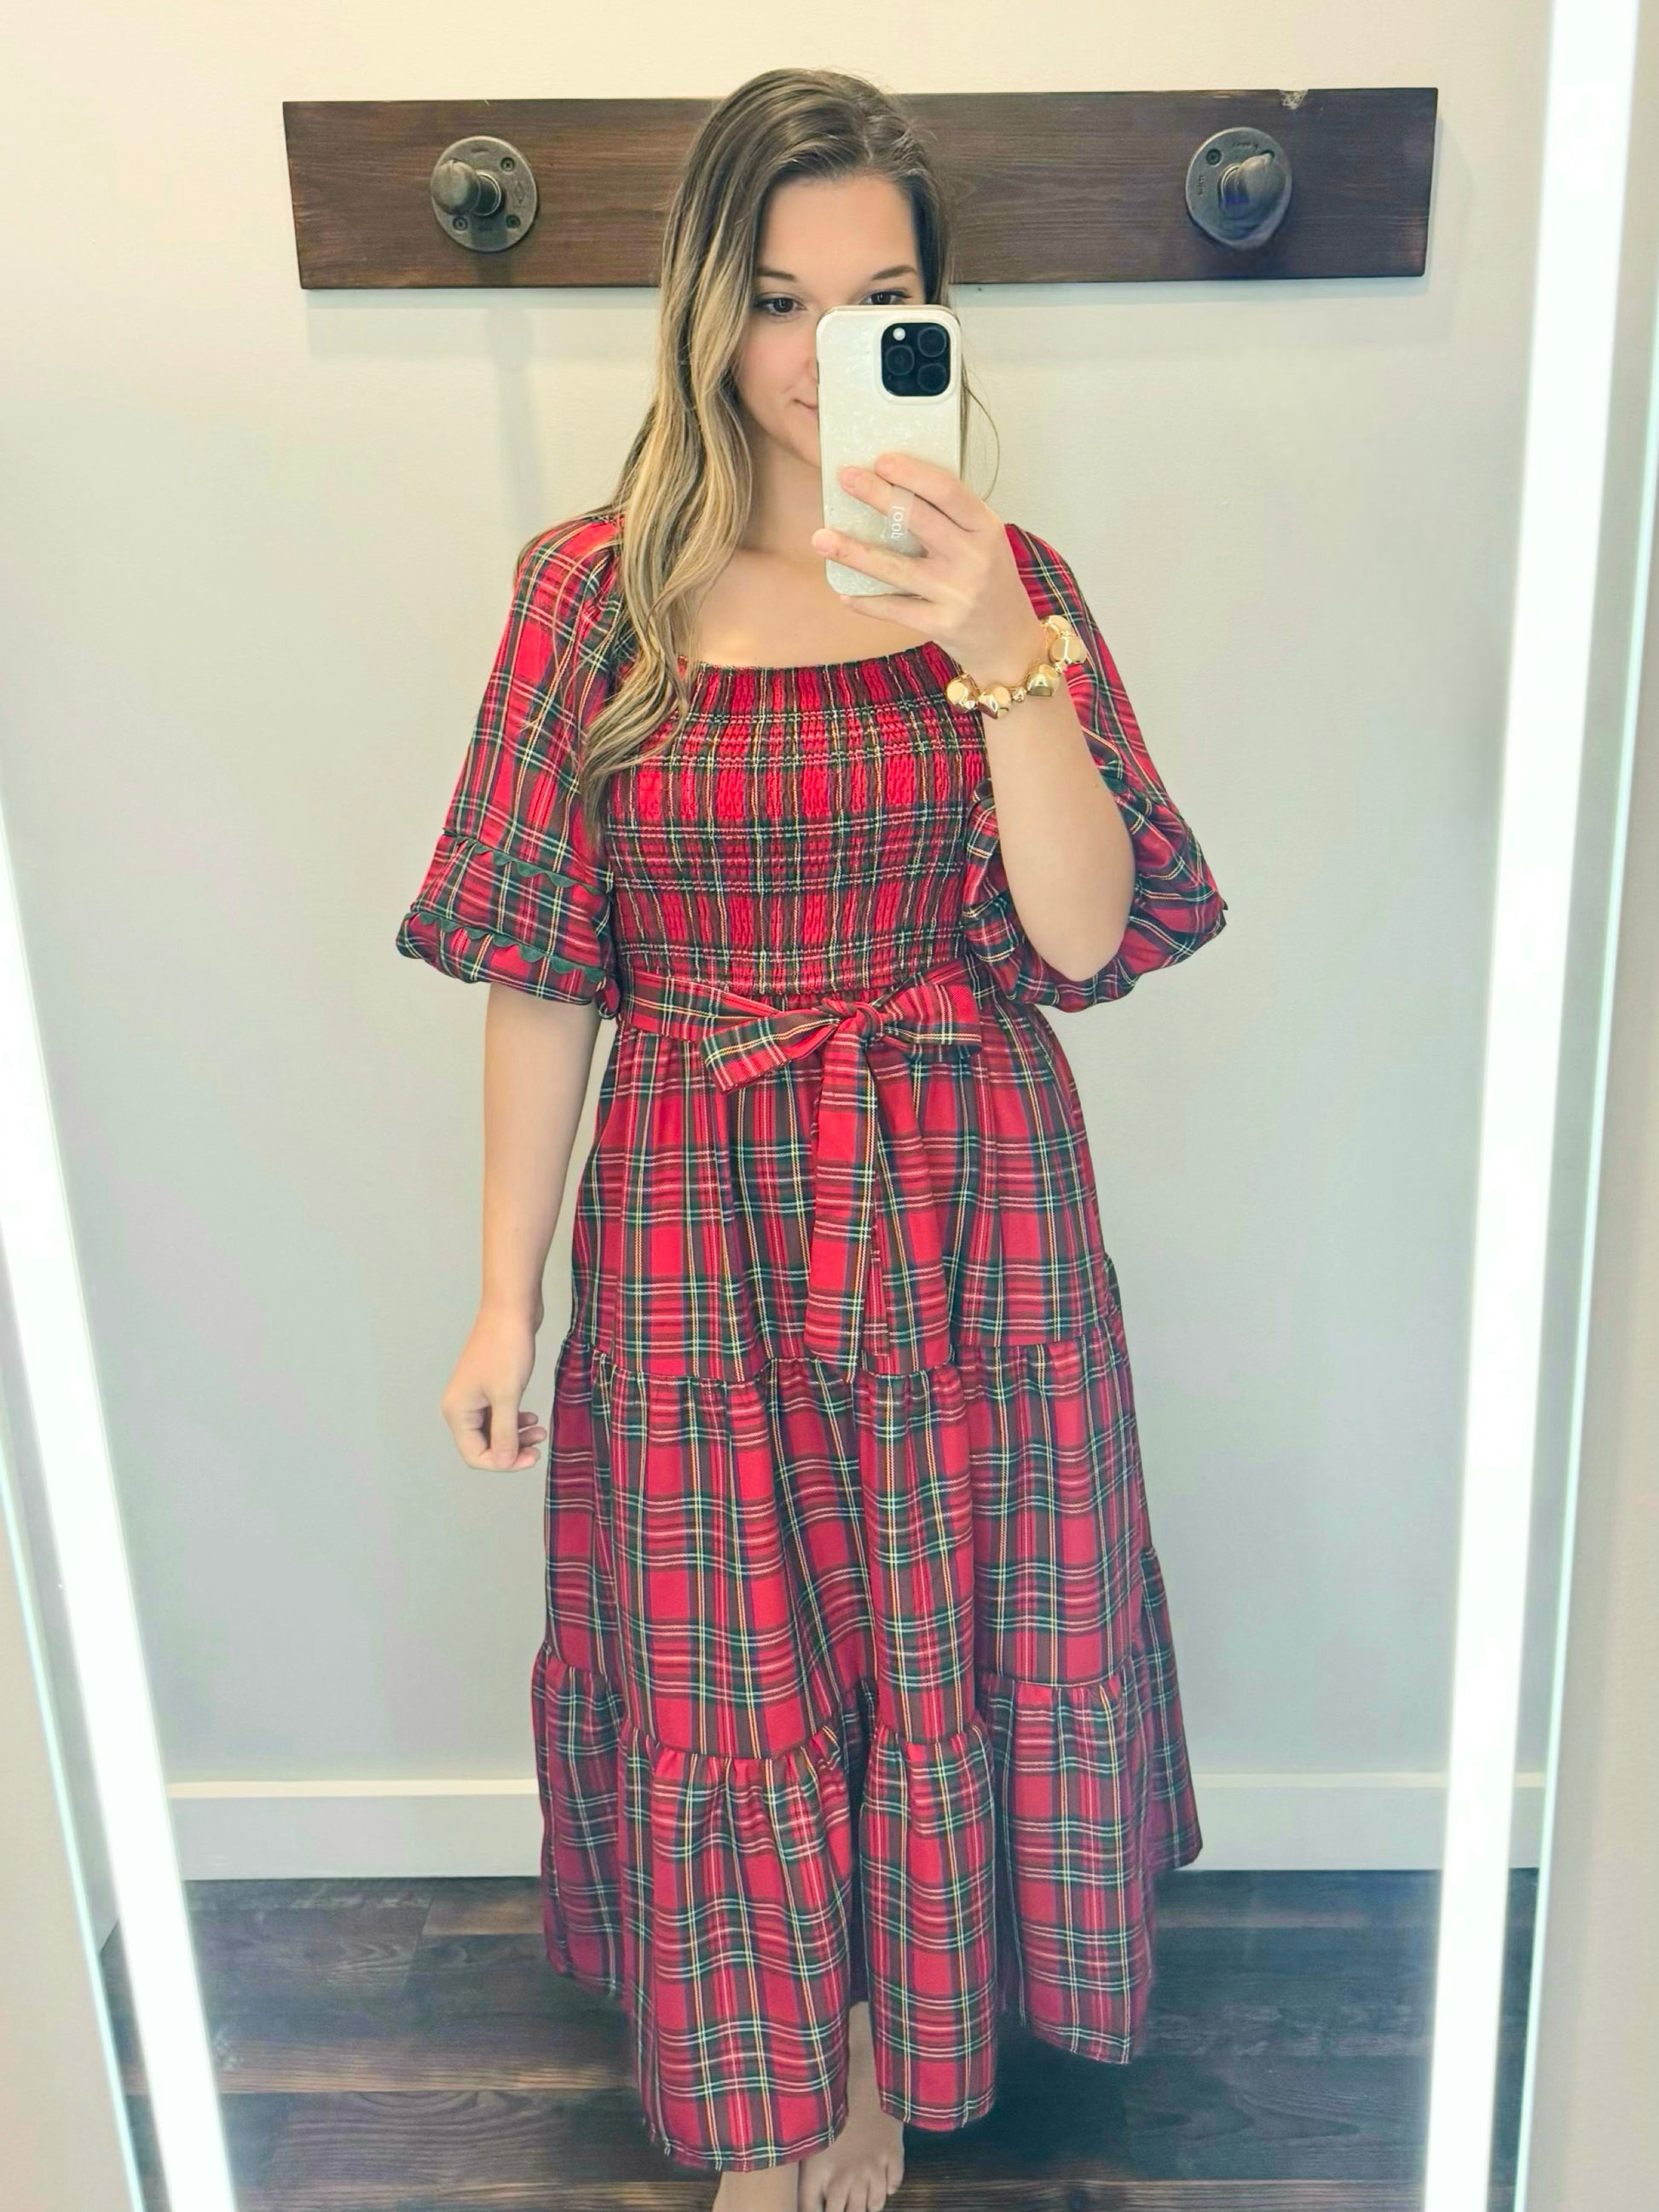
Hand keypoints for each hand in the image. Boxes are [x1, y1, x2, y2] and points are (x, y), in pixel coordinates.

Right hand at [442, 1302, 546, 1471]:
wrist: (511, 1309)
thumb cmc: (505, 1347)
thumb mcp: (507, 1395)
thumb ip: (505, 1433)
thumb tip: (503, 1462)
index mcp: (457, 1411)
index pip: (475, 1455)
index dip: (503, 1462)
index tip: (532, 1457)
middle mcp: (461, 1405)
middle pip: (483, 1445)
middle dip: (511, 1450)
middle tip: (538, 1447)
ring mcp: (474, 1394)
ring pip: (493, 1430)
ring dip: (516, 1435)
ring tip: (540, 1431)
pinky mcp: (489, 1384)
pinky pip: (499, 1413)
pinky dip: (515, 1420)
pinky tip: (531, 1418)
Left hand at [809, 452, 1047, 681]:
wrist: (1009, 642)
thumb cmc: (990, 582)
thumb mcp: (984, 542)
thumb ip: (950, 519)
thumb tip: (893, 487)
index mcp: (986, 528)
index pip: (948, 491)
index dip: (913, 473)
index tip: (881, 459)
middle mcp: (974, 558)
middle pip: (919, 520)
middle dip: (878, 495)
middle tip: (845, 477)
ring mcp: (957, 593)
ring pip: (897, 568)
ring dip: (854, 552)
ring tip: (821, 538)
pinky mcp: (941, 624)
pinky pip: (895, 609)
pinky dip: (867, 602)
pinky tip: (844, 592)